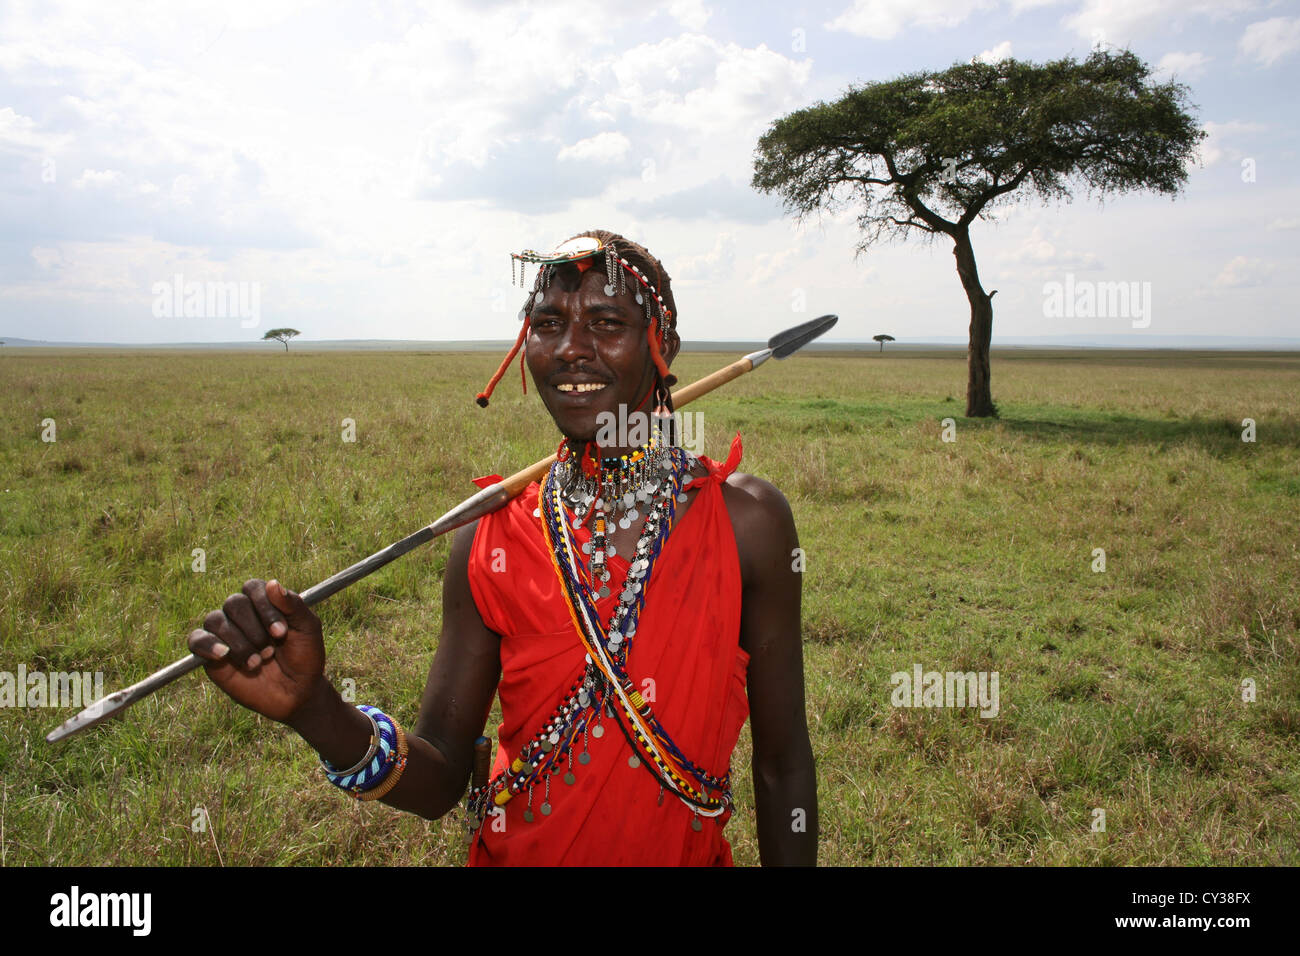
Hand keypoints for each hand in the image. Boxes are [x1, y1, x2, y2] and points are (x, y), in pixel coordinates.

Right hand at [187, 579, 326, 723]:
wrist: (296, 692)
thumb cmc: (304, 657)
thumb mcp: (308, 629)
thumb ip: (293, 606)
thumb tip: (272, 583)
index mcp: (264, 602)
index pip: (252, 588)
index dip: (264, 607)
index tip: (281, 632)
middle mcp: (241, 614)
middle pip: (233, 603)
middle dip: (254, 629)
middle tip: (270, 651)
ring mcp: (225, 633)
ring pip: (215, 620)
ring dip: (239, 643)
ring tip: (257, 662)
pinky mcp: (211, 655)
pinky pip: (196, 640)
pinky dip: (207, 644)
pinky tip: (223, 653)